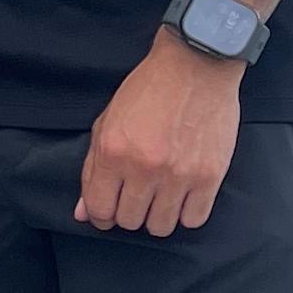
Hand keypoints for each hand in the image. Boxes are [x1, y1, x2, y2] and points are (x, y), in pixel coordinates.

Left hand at [77, 34, 244, 235]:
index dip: (101, 216)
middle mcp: (144, 168)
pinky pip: (193, 220)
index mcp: (113, 152)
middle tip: (136, 197)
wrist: (196, 65)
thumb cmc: (149, 90)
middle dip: (128, 213)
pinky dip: (186, 214)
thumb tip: (83, 212)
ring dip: (157, 216)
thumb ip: (92, 169)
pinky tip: (182, 196)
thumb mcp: (108, 122)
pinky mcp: (209, 176)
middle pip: (130, 221)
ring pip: (161, 227)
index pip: (99, 209)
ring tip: (159, 197)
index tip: (108, 211)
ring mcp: (179, 175)